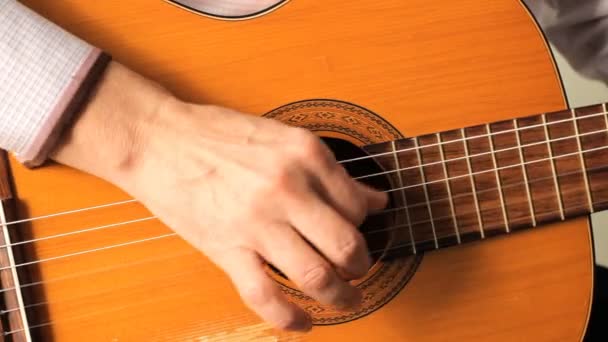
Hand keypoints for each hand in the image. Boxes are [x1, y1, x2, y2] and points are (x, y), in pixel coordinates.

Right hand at [51, 62, 387, 330]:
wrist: (158, 139)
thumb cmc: (217, 134)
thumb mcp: (283, 135)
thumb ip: (329, 170)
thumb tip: (371, 198)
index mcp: (304, 154)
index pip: (357, 204)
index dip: (366, 223)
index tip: (362, 229)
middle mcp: (287, 189)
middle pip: (346, 245)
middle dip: (362, 265)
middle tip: (360, 269)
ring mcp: (256, 223)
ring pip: (316, 276)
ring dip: (341, 296)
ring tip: (348, 298)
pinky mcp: (227, 249)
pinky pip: (266, 296)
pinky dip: (291, 318)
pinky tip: (304, 322)